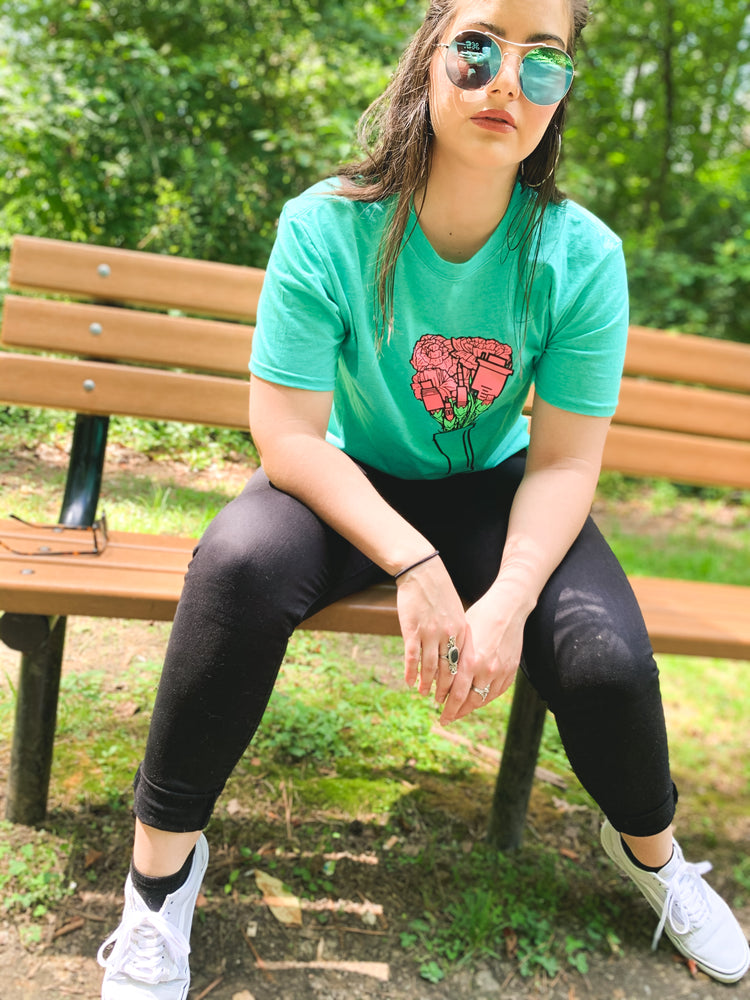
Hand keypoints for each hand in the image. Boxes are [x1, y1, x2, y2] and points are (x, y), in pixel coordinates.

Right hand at [396, 556, 467, 702]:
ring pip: (430, 667)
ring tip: (425, 694)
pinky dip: (411, 672)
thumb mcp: (456, 612)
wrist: (423, 572)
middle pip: (449, 671)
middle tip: (443, 703)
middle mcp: (449, 635)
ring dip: (427, 684)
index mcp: (462, 631)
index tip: (459, 696)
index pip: (464, 665)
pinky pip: (412, 657)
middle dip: (446, 690)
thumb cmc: (440, 592)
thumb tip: (458, 654)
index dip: (461, 684)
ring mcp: (430, 634)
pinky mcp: (412, 630)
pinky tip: (409, 682)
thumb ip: (459, 633)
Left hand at [438, 587, 527, 723]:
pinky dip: (485, 698)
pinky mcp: (511, 670)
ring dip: (470, 707)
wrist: (508, 608)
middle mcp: (486, 670)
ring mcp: (501, 671)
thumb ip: (452, 659)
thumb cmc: (479, 617)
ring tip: (460, 711)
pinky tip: (477, 699)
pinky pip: (497, 692)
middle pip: (469, 701)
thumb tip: (438, 678)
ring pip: (484, 699)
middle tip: (446, 719)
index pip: (456, 694)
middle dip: (456, 712)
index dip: (447, 707)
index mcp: (470, 661)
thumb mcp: (461, 637)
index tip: (439, 713)